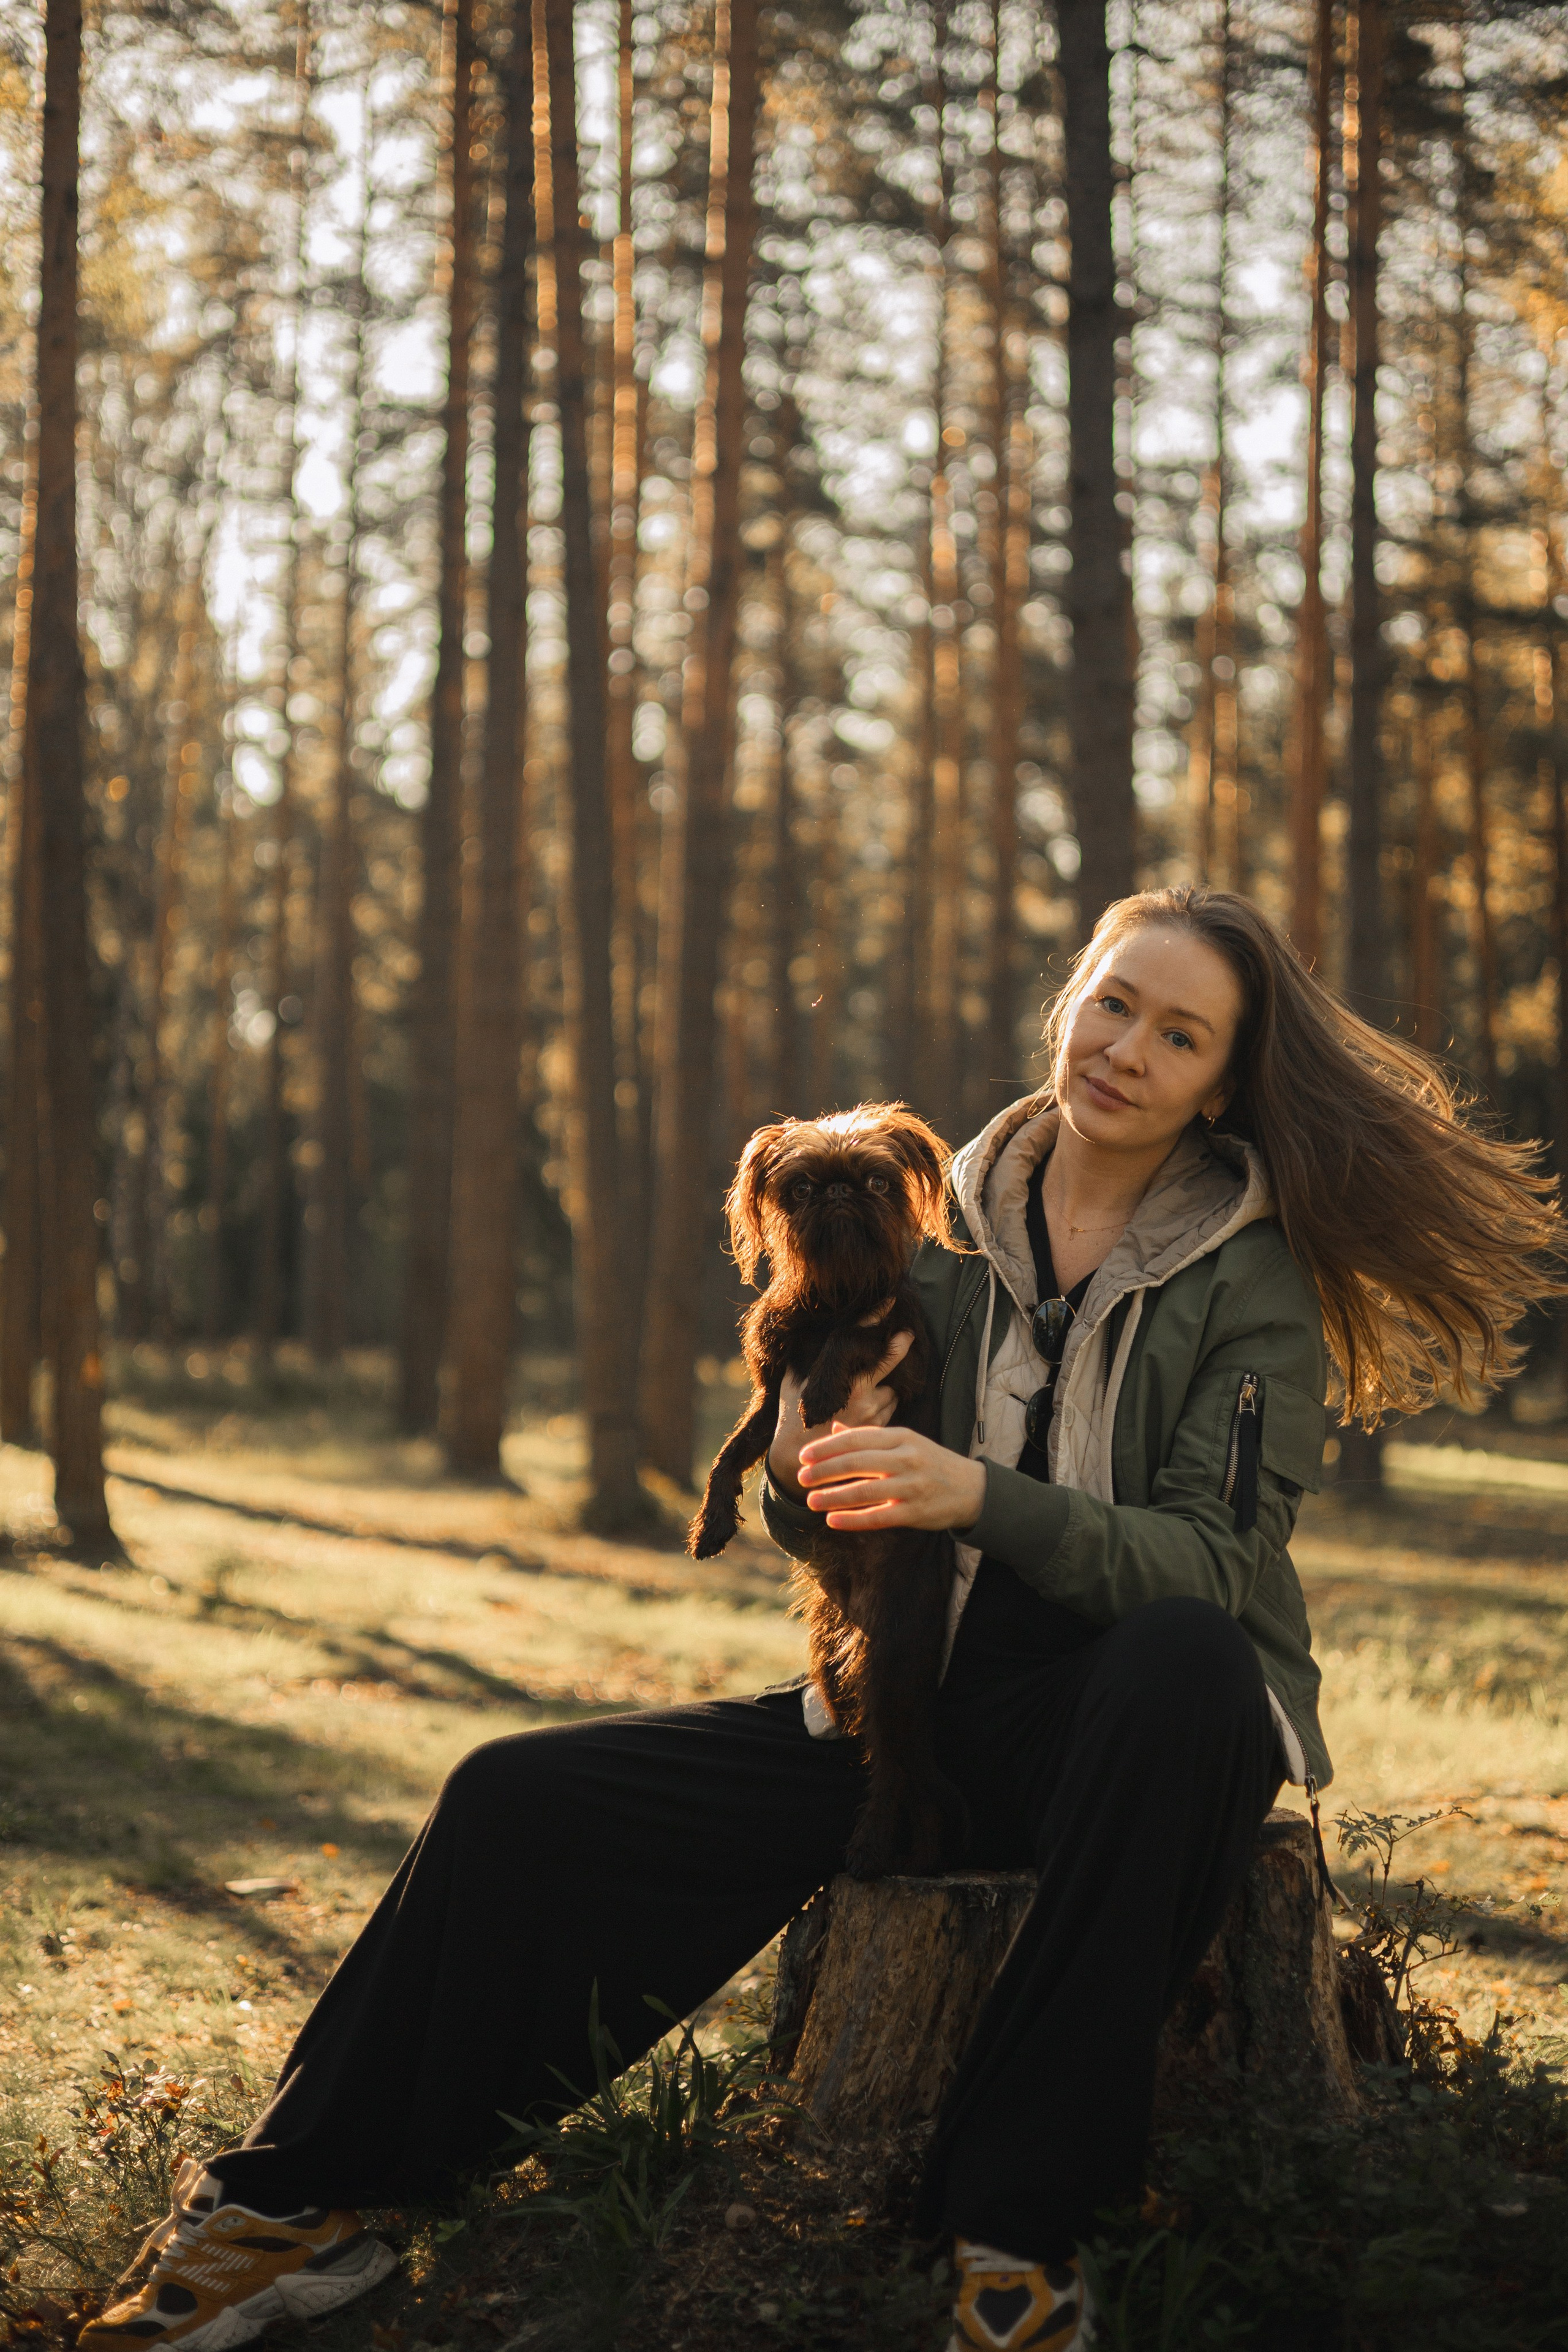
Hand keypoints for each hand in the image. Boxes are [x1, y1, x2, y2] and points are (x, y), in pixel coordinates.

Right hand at [766, 1328, 912, 1498]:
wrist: (800, 1463)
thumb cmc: (792, 1421)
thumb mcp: (793, 1385)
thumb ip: (803, 1362)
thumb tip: (804, 1338)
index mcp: (842, 1379)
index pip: (863, 1342)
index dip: (876, 1318)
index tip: (889, 1301)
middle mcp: (861, 1394)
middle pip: (889, 1362)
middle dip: (898, 1347)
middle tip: (905, 1336)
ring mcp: (873, 1413)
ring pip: (893, 1389)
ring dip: (890, 1383)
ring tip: (878, 1382)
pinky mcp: (879, 1430)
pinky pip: (891, 1410)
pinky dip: (887, 1402)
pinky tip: (875, 1402)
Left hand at [796, 1422, 986, 1535]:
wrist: (972, 1489)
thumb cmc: (931, 1463)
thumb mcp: (906, 1441)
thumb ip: (871, 1437)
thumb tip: (836, 1429)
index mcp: (902, 1437)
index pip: (857, 1439)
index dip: (827, 1447)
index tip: (804, 1456)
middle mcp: (906, 1459)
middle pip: (856, 1462)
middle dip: (824, 1470)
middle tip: (801, 1477)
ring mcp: (911, 1486)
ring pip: (864, 1491)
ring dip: (833, 1496)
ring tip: (810, 1500)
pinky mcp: (914, 1513)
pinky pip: (877, 1517)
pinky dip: (852, 1519)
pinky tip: (832, 1520)